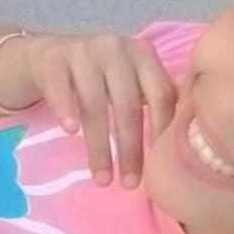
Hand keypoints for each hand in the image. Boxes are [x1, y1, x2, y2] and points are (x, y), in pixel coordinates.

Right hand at [25, 32, 177, 188]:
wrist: (48, 54)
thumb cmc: (98, 74)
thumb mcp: (129, 77)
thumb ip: (153, 95)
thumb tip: (184, 138)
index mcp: (142, 54)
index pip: (160, 95)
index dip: (163, 131)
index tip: (161, 166)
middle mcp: (116, 49)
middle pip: (128, 105)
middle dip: (131, 149)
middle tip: (130, 184)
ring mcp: (83, 52)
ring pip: (94, 104)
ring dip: (99, 147)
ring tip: (102, 179)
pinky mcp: (53, 60)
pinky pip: (60, 88)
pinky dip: (66, 109)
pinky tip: (70, 131)